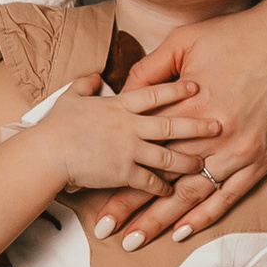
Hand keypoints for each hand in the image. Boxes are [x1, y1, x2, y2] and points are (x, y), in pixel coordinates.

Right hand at [37, 74, 192, 200]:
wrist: (48, 153)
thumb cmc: (57, 125)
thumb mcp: (71, 96)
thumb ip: (86, 84)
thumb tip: (94, 75)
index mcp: (120, 106)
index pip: (155, 94)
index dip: (177, 89)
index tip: (197, 86)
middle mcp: (130, 126)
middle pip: (172, 124)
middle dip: (198, 125)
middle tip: (218, 126)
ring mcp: (129, 150)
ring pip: (168, 155)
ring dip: (188, 160)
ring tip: (203, 163)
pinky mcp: (123, 173)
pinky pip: (150, 180)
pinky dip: (163, 186)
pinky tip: (173, 190)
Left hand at [109, 0, 266, 248]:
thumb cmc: (242, 35)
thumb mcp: (186, 40)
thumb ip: (150, 71)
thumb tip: (122, 95)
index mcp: (191, 106)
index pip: (145, 148)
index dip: (118, 174)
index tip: (94, 190)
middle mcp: (215, 135)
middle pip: (164, 178)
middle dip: (132, 206)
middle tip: (107, 229)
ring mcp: (241, 151)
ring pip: (193, 194)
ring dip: (163, 220)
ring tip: (135, 240)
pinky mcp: (264, 158)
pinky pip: (230, 195)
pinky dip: (206, 216)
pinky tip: (183, 232)